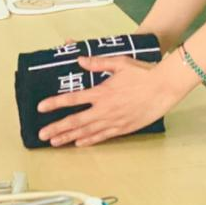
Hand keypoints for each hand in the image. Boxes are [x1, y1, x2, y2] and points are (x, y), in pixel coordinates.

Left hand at [36, 56, 179, 146]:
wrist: (164, 87)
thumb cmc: (143, 73)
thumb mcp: (120, 63)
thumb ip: (98, 63)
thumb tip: (80, 60)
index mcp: (102, 91)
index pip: (73, 99)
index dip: (55, 103)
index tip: (41, 107)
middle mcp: (104, 109)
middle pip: (75, 121)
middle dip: (57, 128)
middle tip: (42, 135)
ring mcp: (113, 121)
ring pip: (86, 132)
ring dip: (69, 137)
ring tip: (55, 143)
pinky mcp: (123, 128)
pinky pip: (102, 137)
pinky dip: (89, 141)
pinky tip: (79, 144)